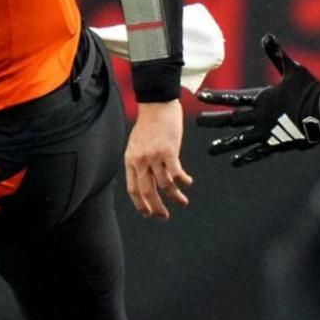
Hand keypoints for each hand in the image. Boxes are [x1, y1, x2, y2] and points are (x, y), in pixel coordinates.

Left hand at [124, 100, 190, 219]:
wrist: (157, 104)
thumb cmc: (149, 122)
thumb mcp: (137, 144)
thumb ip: (140, 160)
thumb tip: (148, 177)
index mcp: (131, 159)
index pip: (133, 188)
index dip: (140, 204)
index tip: (148, 213)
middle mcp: (141, 160)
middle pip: (147, 191)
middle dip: (156, 207)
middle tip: (164, 216)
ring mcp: (154, 156)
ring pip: (164, 185)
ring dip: (175, 196)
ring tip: (183, 202)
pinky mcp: (168, 151)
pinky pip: (176, 173)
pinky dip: (183, 181)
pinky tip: (188, 183)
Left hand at [196, 34, 319, 166]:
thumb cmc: (311, 90)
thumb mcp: (293, 69)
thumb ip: (277, 54)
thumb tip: (266, 36)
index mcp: (263, 98)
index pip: (233, 97)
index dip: (216, 97)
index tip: (200, 96)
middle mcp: (260, 117)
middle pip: (231, 120)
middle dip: (213, 121)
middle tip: (198, 123)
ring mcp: (267, 133)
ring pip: (240, 140)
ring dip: (224, 145)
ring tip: (210, 151)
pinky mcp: (277, 145)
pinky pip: (257, 152)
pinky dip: (245, 157)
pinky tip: (235, 161)